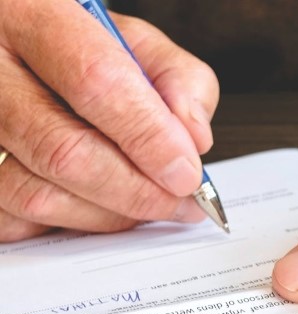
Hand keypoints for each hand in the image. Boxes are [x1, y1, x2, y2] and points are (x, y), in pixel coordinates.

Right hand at [0, 0, 218, 240]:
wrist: (22, 55)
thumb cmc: (83, 50)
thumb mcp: (138, 44)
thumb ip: (180, 82)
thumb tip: (194, 141)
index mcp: (32, 16)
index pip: (95, 82)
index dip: (149, 137)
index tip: (187, 173)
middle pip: (64, 150)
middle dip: (137, 190)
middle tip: (181, 202)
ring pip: (37, 194)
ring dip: (109, 214)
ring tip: (150, 204)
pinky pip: (16, 221)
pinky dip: (70, 223)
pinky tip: (99, 204)